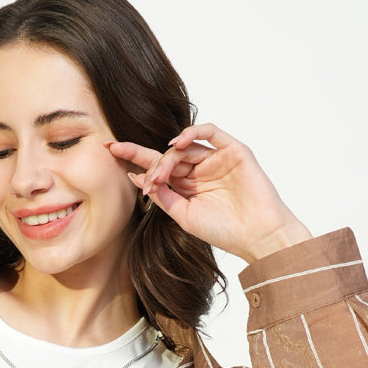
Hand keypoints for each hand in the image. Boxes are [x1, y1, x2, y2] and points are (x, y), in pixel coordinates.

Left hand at [106, 124, 311, 263]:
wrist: (257, 235)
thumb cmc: (224, 230)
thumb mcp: (184, 216)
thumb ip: (163, 196)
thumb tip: (138, 178)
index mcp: (186, 186)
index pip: (156, 166)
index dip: (134, 157)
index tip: (110, 151)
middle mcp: (199, 170)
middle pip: (167, 156)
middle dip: (151, 163)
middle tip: (147, 181)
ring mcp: (216, 159)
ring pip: (185, 146)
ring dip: (168, 156)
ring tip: (161, 173)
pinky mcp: (233, 151)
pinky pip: (210, 132)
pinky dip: (192, 132)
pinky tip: (177, 143)